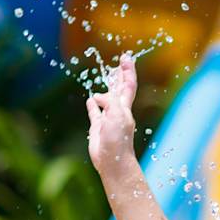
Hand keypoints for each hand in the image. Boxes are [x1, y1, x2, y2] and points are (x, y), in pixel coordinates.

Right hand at [87, 52, 138, 174]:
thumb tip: (97, 98)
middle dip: (120, 75)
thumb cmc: (118, 140)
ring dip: (106, 89)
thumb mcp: (116, 115)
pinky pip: (95, 113)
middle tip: (120, 62)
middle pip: (119, 89)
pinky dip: (93, 105)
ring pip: (107, 100)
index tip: (126, 57)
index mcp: (125, 107)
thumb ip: (110, 102)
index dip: (127, 71)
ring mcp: (108, 119)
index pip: (128, 85)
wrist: (112, 162)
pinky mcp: (98, 128)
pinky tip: (91, 100)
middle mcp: (118, 111)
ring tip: (106, 78)